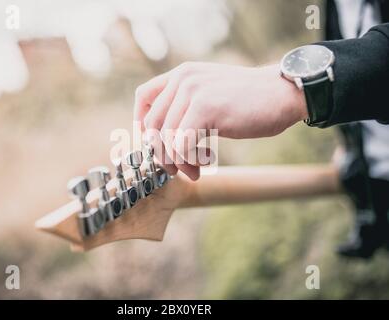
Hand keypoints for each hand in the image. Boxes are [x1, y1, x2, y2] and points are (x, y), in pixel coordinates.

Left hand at [134, 62, 307, 179]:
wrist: (283, 93)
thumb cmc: (250, 102)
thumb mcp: (211, 95)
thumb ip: (187, 107)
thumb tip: (164, 139)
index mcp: (181, 74)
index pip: (143, 97)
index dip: (142, 125)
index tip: (156, 146)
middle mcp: (183, 79)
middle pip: (152, 125)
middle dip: (162, 154)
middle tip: (177, 169)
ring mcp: (193, 91)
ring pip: (166, 138)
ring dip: (179, 162)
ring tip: (195, 170)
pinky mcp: (206, 107)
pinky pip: (182, 144)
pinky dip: (190, 161)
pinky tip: (207, 162)